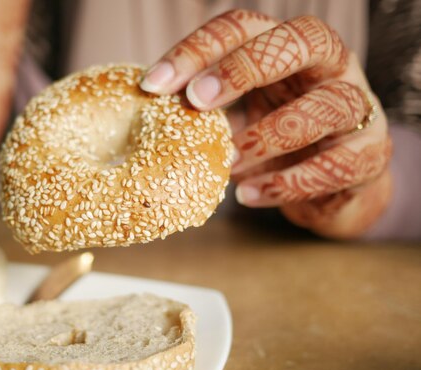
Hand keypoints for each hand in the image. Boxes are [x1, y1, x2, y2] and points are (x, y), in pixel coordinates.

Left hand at [140, 9, 391, 238]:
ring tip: (228, 162)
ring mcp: (357, 106)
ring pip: (326, 106)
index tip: (154, 84)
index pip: (244, 27)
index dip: (198, 49)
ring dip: (269, 135)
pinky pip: (338, 165)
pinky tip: (249, 195)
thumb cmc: (274, 139)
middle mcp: (328, 66)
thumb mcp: (237, 115)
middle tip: (199, 100)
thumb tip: (145, 110)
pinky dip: (289, 183)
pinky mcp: (371, 154)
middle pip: (300, 40)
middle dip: (245, 67)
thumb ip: (204, 109)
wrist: (331, 183)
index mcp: (286, 48)